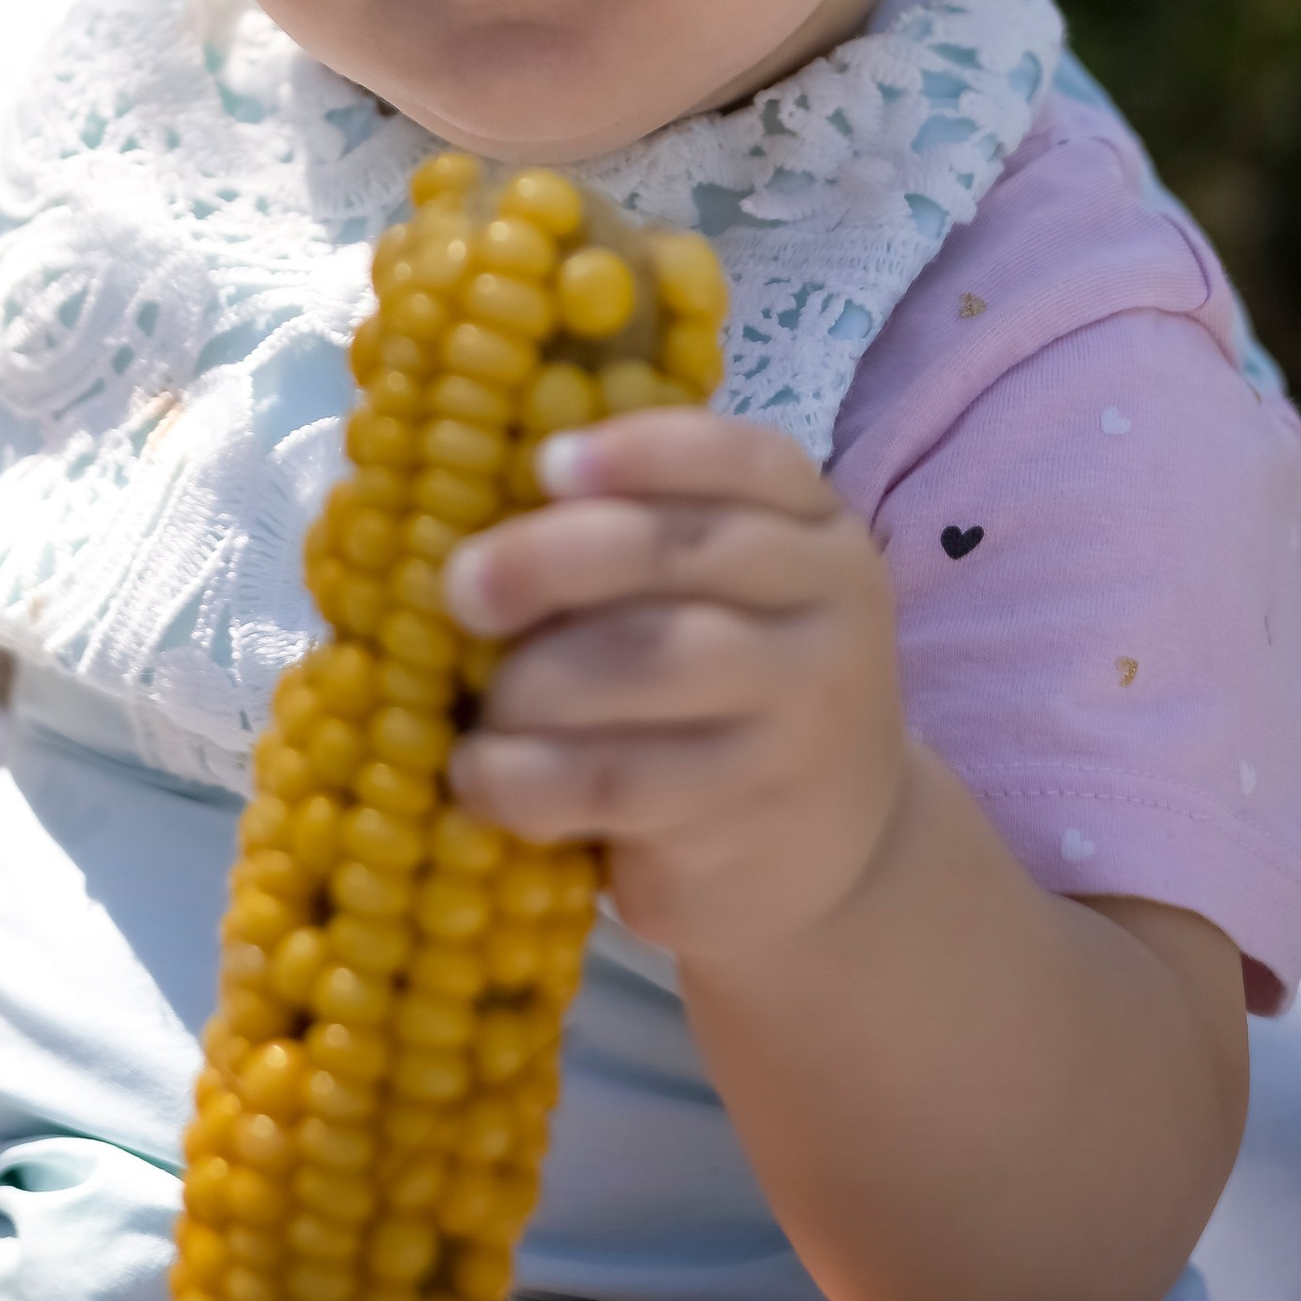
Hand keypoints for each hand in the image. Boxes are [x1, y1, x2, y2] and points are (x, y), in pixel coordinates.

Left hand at [438, 410, 908, 967]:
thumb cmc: (733, 685)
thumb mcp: (726, 594)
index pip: (741, 458)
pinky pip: (621, 779)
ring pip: (651, 660)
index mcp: (816, 528)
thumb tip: (473, 485)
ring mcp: (801, 715)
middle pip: (682, 552)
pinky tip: (480, 777)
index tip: (543, 463)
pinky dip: (528, 775)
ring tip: (482, 704)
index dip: (637, 451)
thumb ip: (643, 536)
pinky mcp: (753, 814)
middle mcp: (826, 609)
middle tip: (463, 588)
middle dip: (551, 558)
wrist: (837, 849)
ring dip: (534, 679)